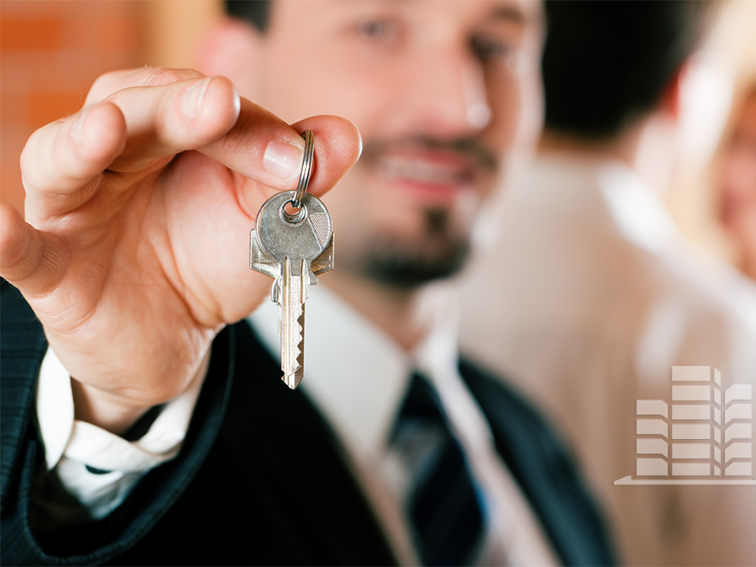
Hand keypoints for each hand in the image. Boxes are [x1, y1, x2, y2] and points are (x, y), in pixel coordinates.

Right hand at [0, 68, 360, 433]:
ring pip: (61, 160)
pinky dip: (2, 237)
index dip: (249, 128)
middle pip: (132, 109)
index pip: (204, 108)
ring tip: (107, 128)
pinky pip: (20, 251)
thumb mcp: (261, 221)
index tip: (299, 160)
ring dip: (81, 142)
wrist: (174, 338)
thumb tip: (344, 134)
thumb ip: (294, 179)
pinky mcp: (52, 268)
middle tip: (219, 103)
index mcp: (169, 135)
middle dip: (177, 107)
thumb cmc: (210, 260)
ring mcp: (75, 209)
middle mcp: (115, 156)